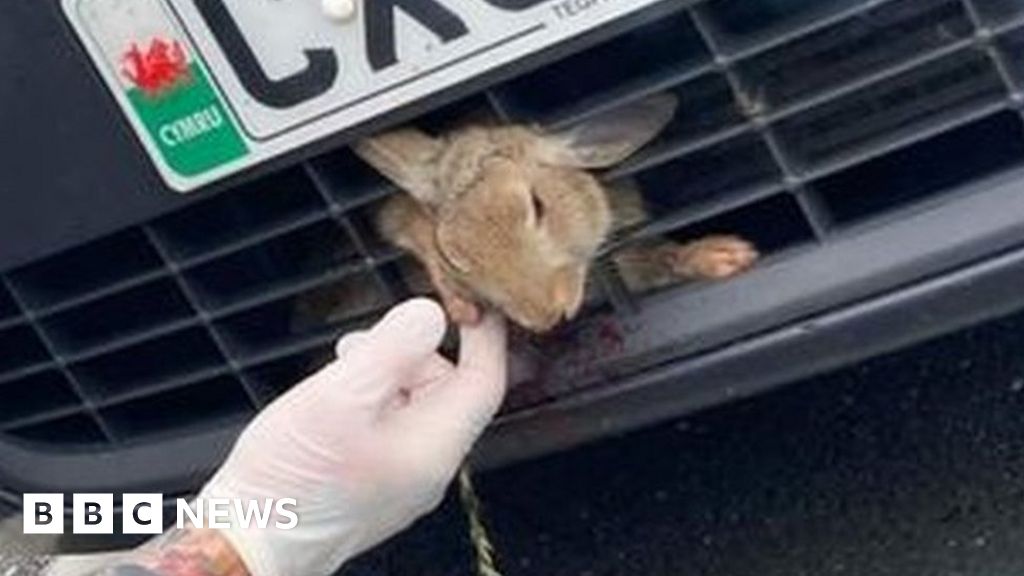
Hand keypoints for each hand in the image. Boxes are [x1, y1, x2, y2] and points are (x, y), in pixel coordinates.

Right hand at [199, 298, 507, 575]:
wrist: (245, 546)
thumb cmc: (289, 481)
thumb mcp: (340, 397)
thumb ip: (391, 350)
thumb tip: (430, 314)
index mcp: (434, 448)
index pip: (484, 381)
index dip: (483, 335)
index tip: (471, 297)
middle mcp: (428, 468)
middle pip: (449, 390)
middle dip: (416, 352)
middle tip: (374, 334)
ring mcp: (402, 479)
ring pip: (416, 406)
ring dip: (389, 372)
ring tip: (347, 360)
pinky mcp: (375, 482)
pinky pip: (391, 426)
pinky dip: (373, 398)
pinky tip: (338, 392)